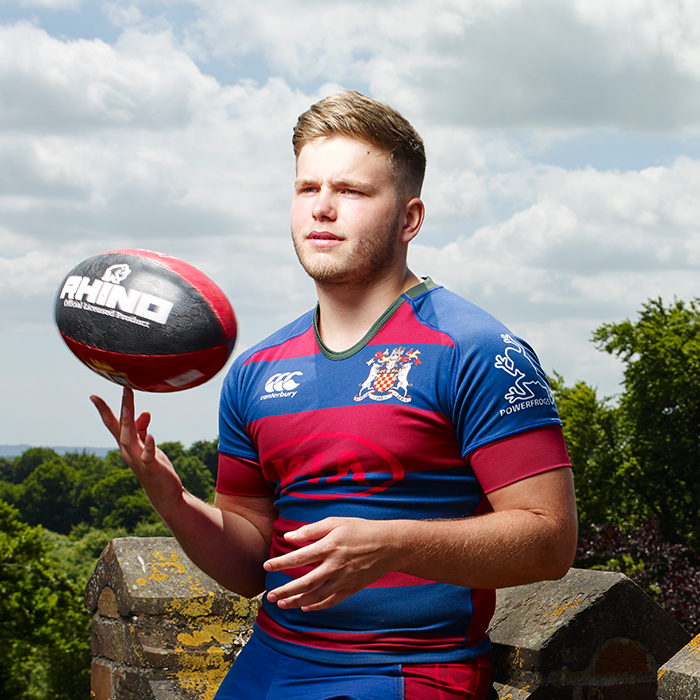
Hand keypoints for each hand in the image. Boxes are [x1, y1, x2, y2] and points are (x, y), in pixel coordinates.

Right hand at [90, 388, 183, 515]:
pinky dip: (149, 446)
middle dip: (123, 407)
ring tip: (131, 406)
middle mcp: (128, 451)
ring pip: (129, 440)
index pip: (113, 424)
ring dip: (129, 423)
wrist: (164, 493)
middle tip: (126, 388)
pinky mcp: (152, 468)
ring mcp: (138, 459)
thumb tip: (144, 411)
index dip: (104, 410)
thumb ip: (143, 429)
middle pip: (121, 427)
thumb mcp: (148, 445)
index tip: (93, 396)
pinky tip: (151, 436)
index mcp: (127, 444)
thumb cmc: (154, 467)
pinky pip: (148, 456)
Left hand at [263, 517, 398, 611]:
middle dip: (285, 590)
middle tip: (269, 596)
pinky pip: (331, 601)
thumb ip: (311, 530)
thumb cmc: (360, 529)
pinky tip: (306, 606)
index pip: (298, 557)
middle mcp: (335, 565)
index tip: (266, 566)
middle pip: (304, 582)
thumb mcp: (336, 522)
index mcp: (329, 546)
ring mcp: (344, 579)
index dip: (280, 563)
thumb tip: (289, 536)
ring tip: (282, 604)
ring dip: (297, 601)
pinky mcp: (352, 588)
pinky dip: (317, 605)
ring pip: (316, 595)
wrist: (389, 544)